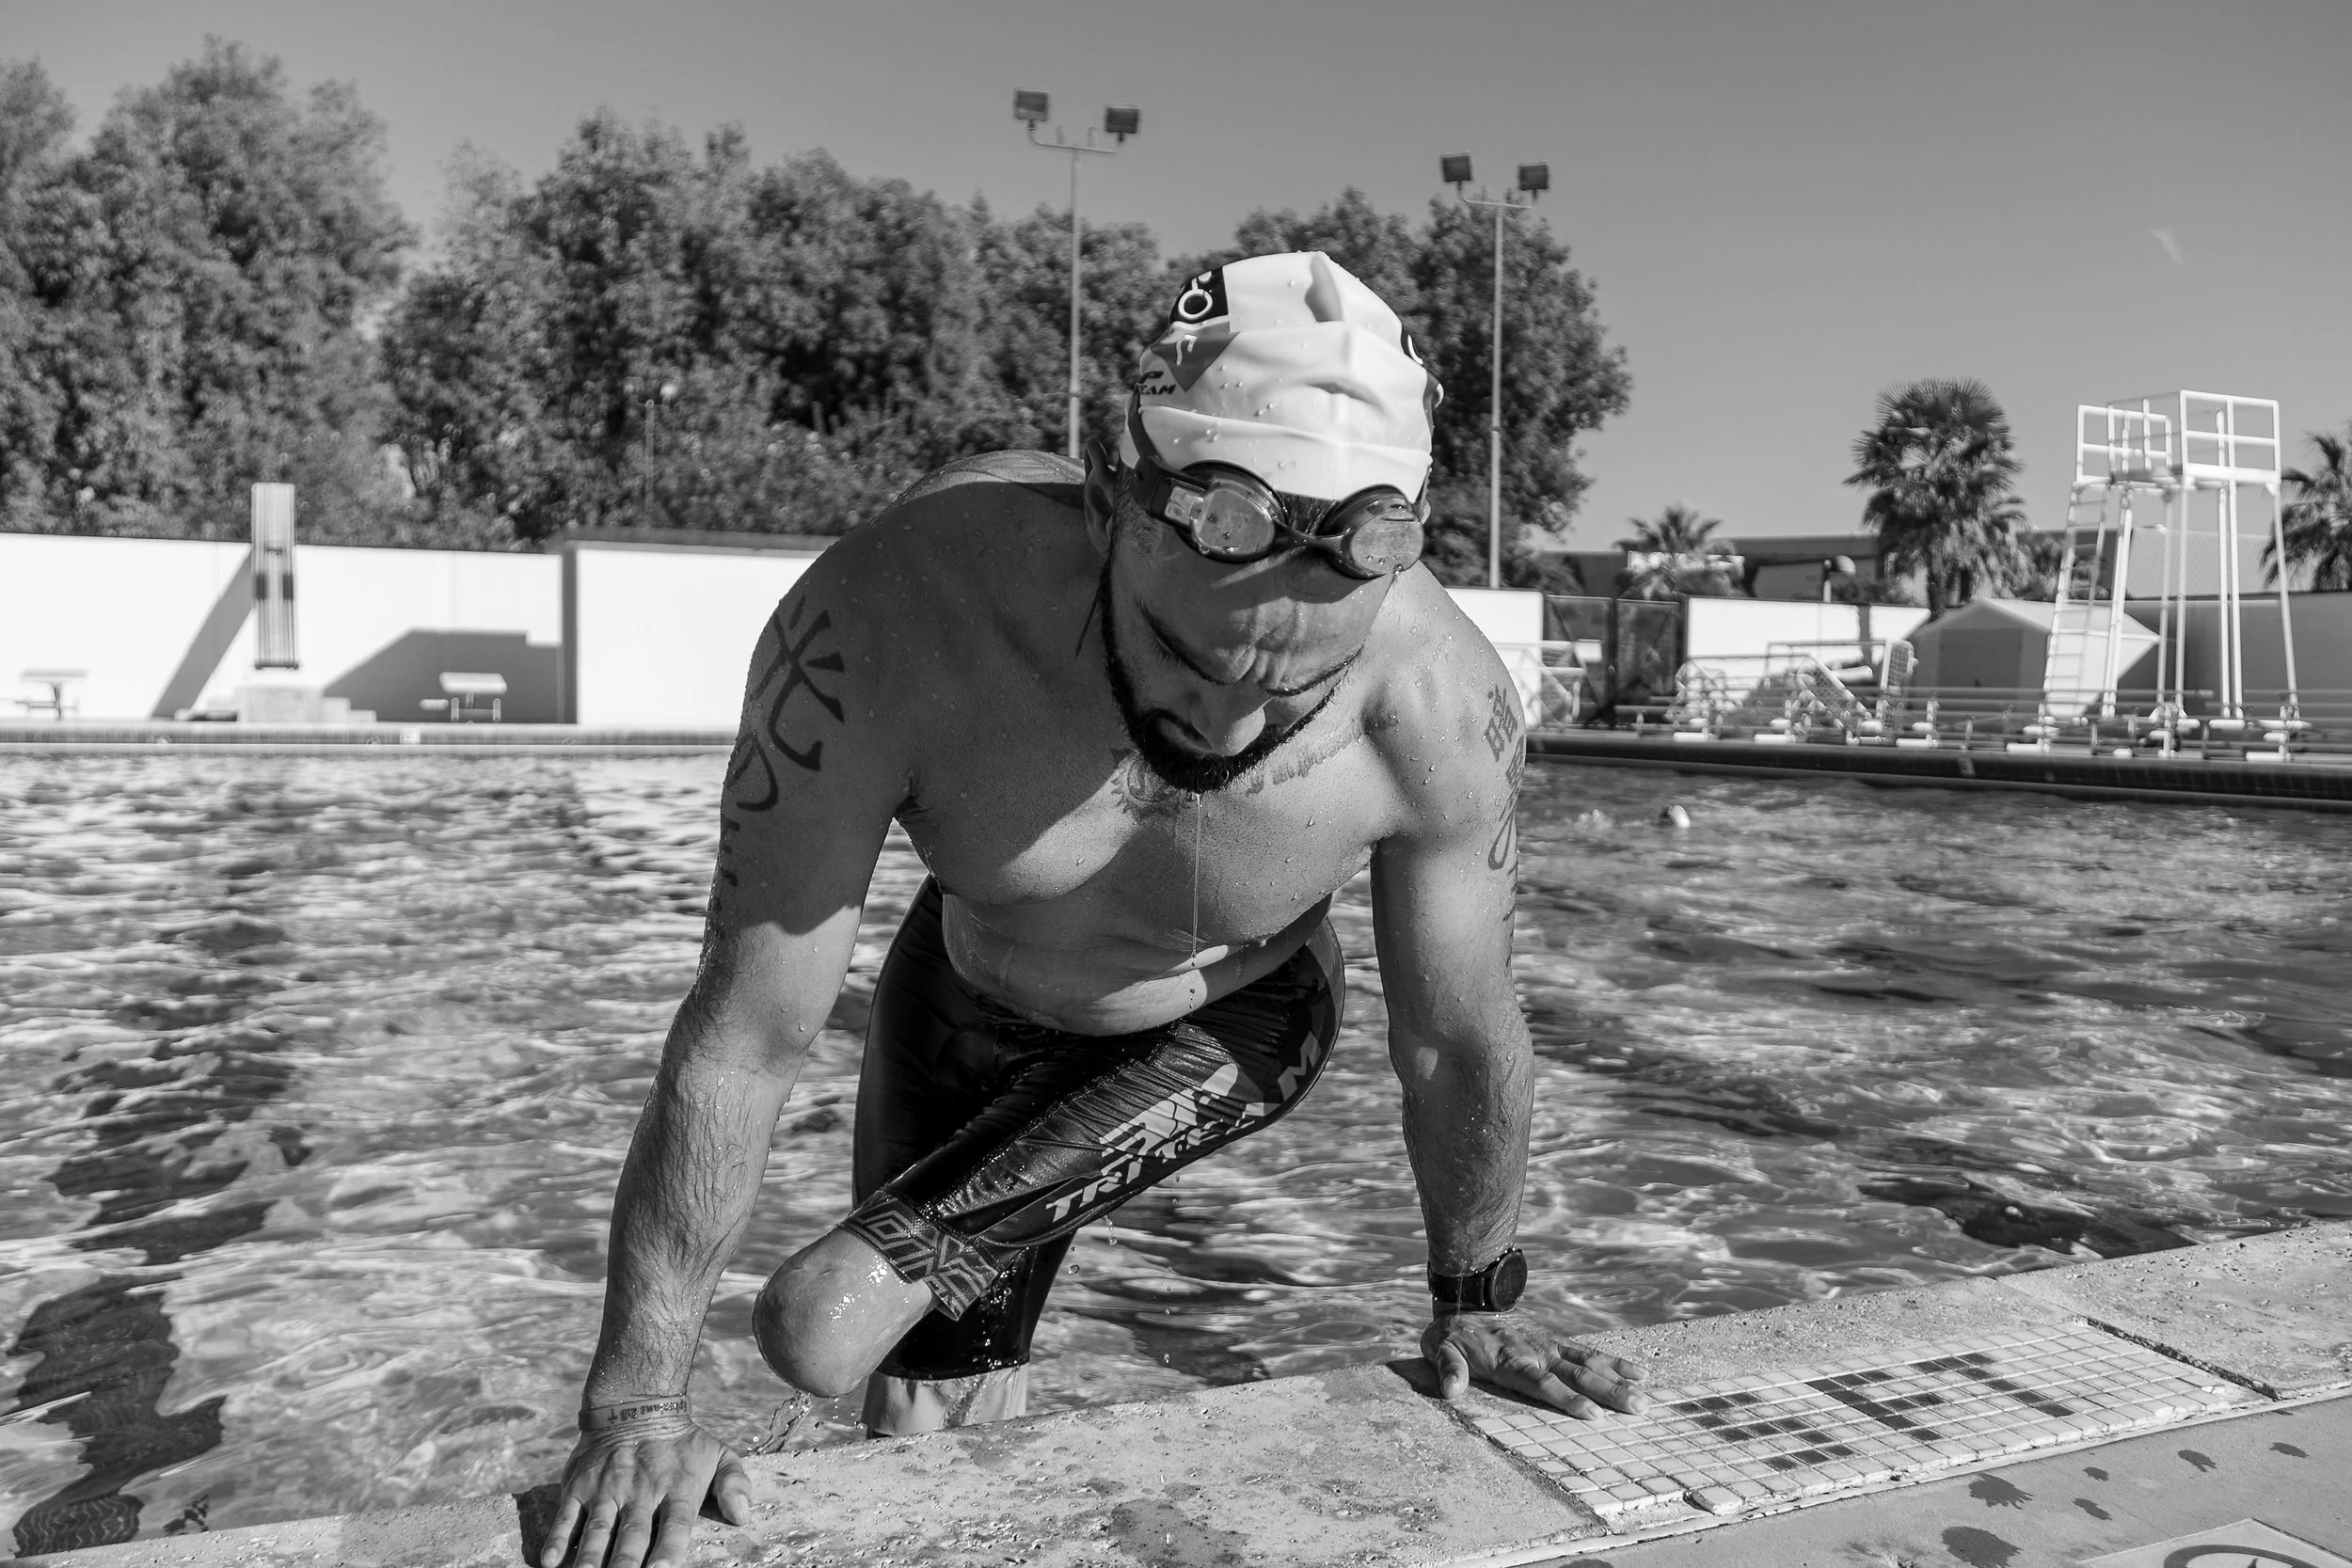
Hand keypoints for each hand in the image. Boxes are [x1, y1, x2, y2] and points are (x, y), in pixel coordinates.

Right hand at [540, 1410, 750, 1567]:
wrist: (635, 1403)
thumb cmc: (681, 1442)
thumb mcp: (718, 1454)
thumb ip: (734, 1484)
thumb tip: (743, 1516)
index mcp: (676, 1488)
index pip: (674, 1524)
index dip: (668, 1549)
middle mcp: (640, 1491)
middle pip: (632, 1534)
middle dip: (625, 1564)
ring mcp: (607, 1489)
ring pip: (598, 1531)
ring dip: (590, 1560)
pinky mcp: (579, 1487)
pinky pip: (567, 1517)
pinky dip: (558, 1539)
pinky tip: (551, 1562)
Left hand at [1421, 1310, 1647, 1419]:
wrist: (1467, 1296)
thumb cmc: (1453, 1334)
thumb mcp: (1439, 1350)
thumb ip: (1448, 1370)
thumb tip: (1450, 1391)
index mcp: (1510, 1361)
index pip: (1542, 1384)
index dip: (1567, 1399)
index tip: (1593, 1414)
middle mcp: (1536, 1354)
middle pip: (1576, 1376)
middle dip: (1607, 1393)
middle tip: (1637, 1408)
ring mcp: (1549, 1346)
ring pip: (1588, 1363)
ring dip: (1617, 1379)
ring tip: (1645, 1396)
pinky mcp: (1556, 1340)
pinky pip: (1587, 1352)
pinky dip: (1614, 1362)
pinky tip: (1639, 1373)